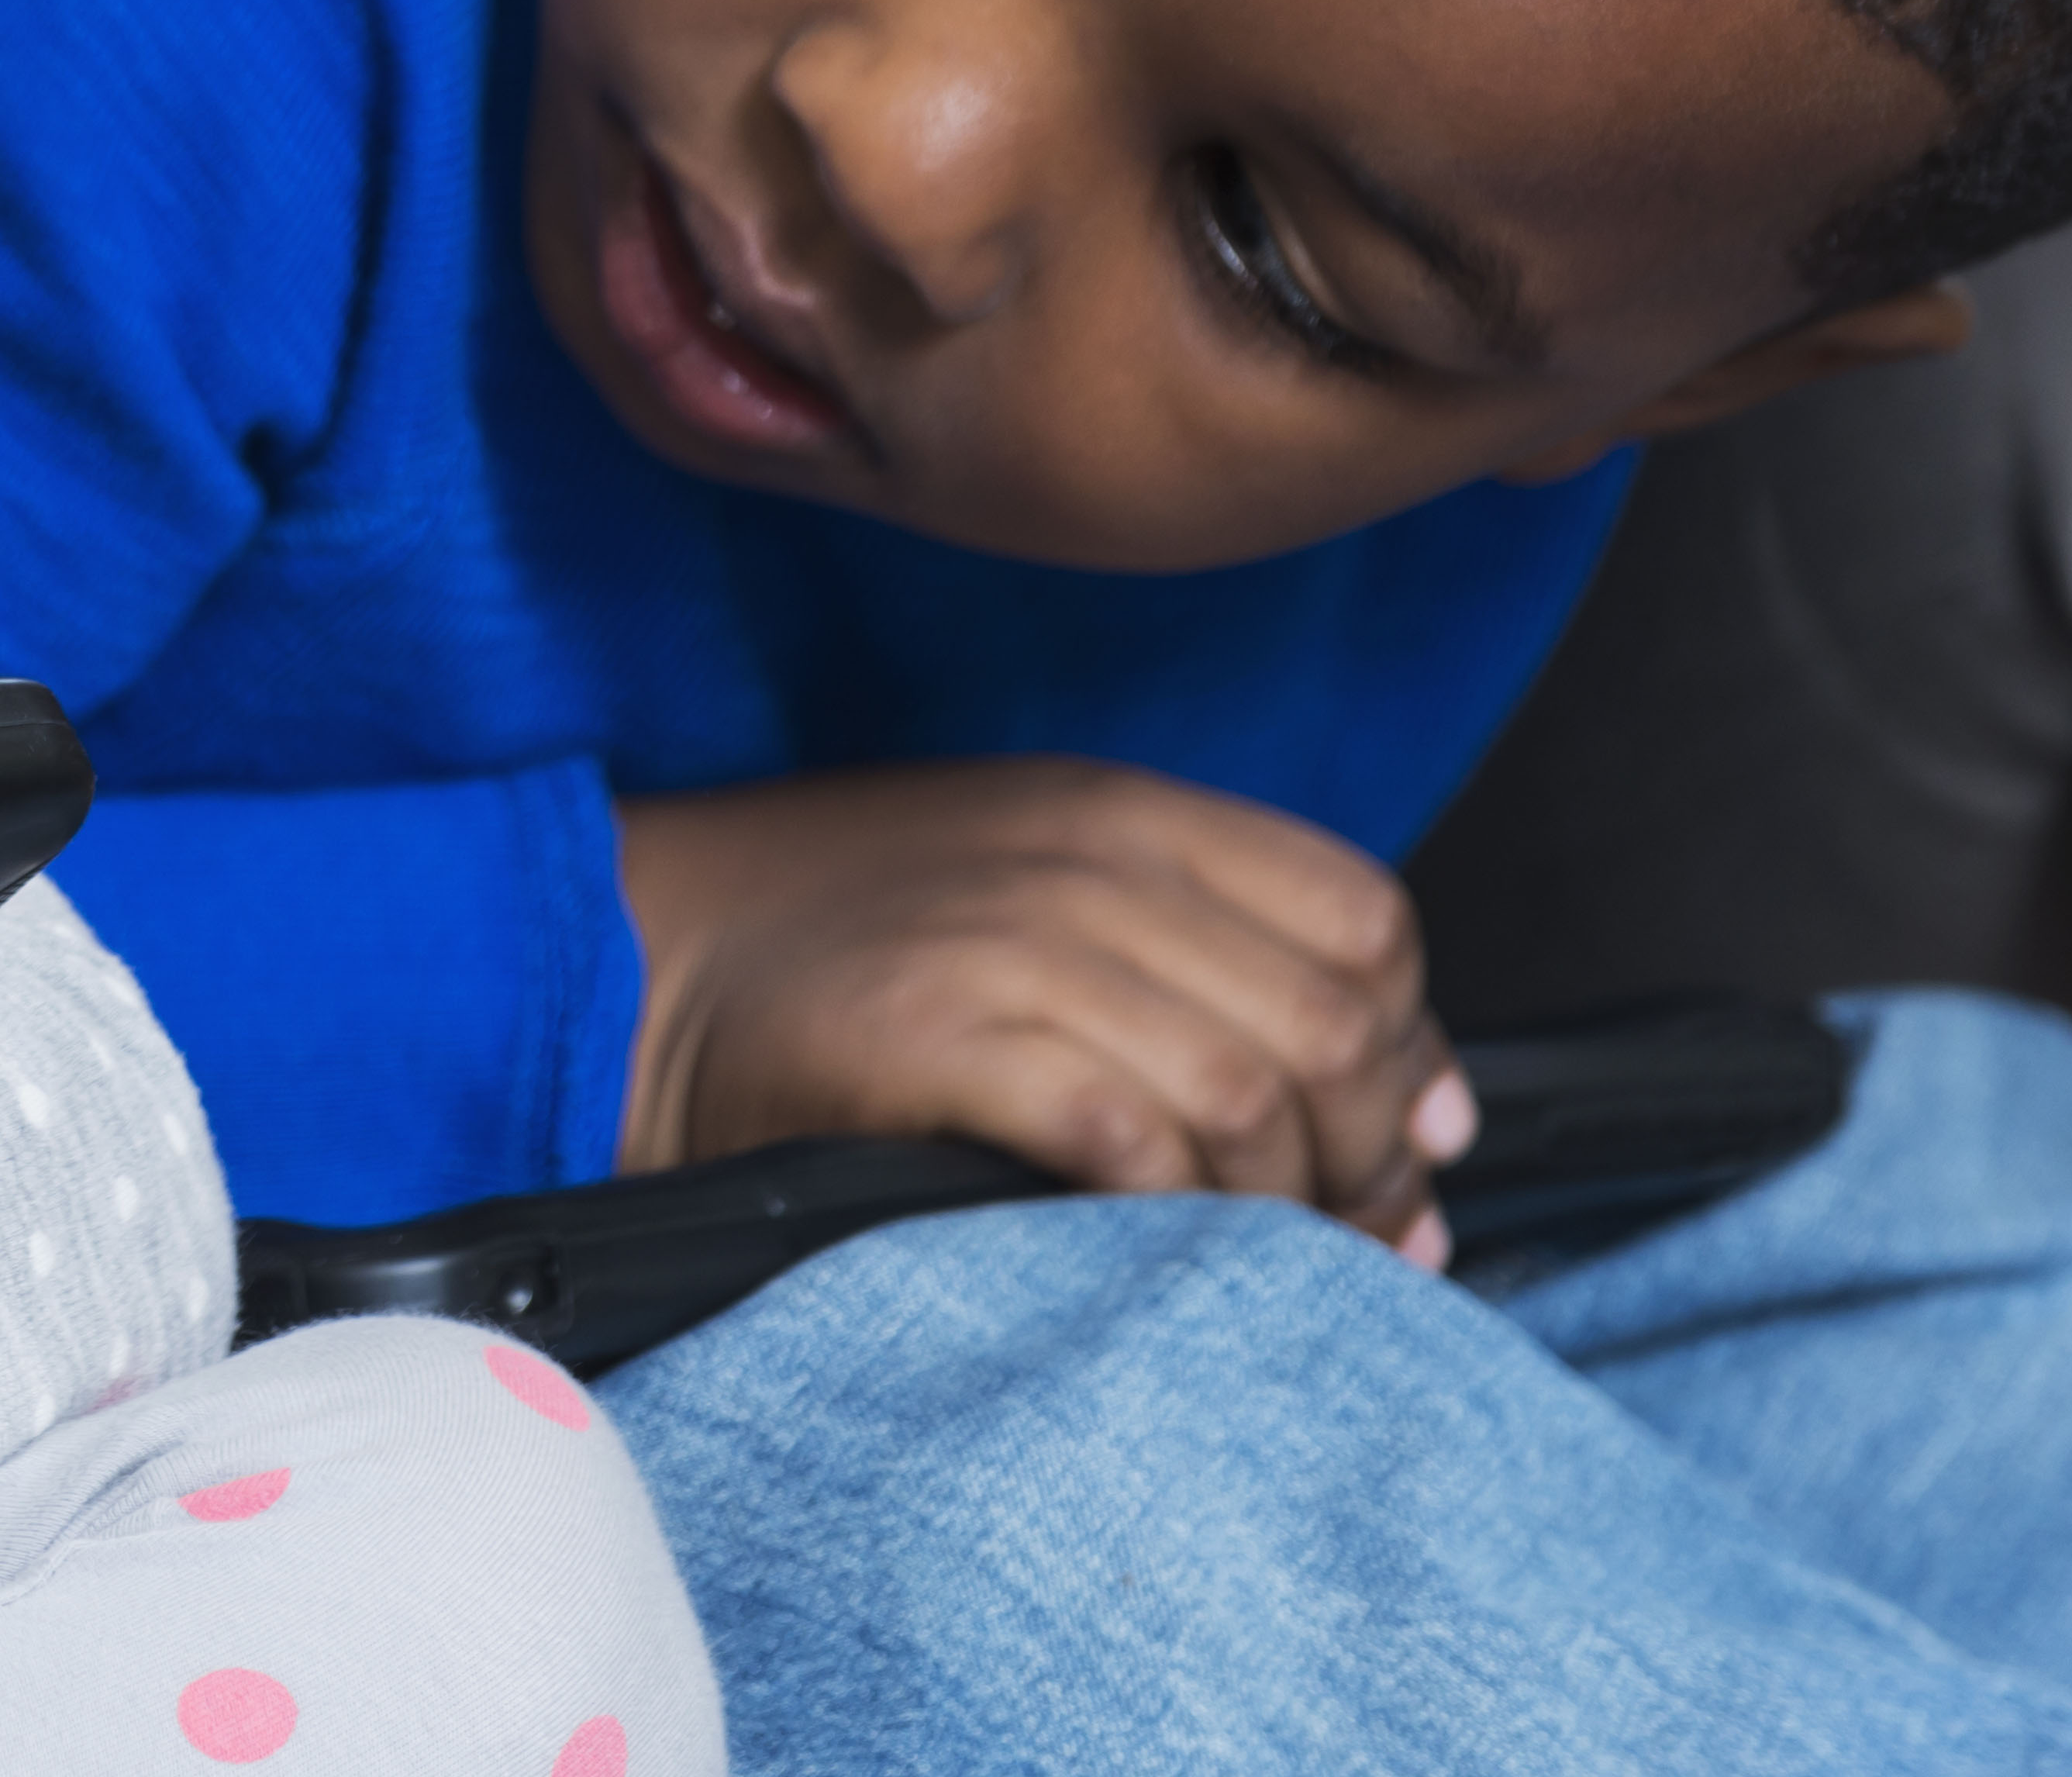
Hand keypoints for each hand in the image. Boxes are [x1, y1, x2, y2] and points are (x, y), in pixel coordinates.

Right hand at [614, 759, 1476, 1260]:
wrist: (636, 949)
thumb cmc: (844, 943)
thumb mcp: (1035, 892)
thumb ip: (1218, 967)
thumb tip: (1435, 1125)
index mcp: (1119, 812)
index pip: (1363, 918)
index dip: (1409, 1048)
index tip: (1394, 1148)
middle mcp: (1084, 862)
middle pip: (1331, 1019)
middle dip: (1367, 1158)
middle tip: (1346, 1243)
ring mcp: (1009, 944)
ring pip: (1247, 1090)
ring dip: (1279, 1208)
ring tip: (1251, 1261)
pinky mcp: (936, 1036)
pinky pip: (1127, 1138)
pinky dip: (1169, 1210)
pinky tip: (1144, 1243)